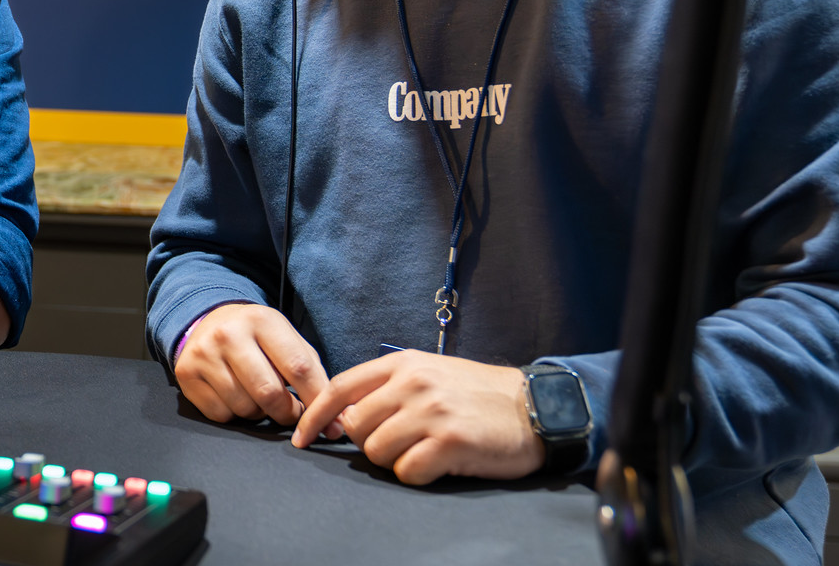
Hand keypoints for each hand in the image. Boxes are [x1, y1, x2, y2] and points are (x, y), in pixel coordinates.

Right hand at [173, 304, 329, 427]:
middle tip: (291, 412)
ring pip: (245, 408)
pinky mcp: (186, 374)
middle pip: (269, 393)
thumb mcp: (286, 339)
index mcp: (263, 320)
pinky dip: (234, 414)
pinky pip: (221, 414)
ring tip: (257, 394)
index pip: (298, 368)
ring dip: (259, 412)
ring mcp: (204, 354)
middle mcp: (229, 334)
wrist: (208, 323)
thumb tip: (334, 419)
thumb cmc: (257, 338)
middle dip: (288, 413)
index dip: (316, 400)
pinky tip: (234, 395)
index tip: (330, 422)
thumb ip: (311, 372)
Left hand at [291, 350, 543, 483]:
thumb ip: (388, 387)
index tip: (302, 438)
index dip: (314, 416)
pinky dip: (417, 475)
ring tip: (424, 451)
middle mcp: (414, 383)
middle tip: (400, 443)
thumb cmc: (478, 395)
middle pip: (357, 425)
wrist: (536, 407)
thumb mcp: (430, 373)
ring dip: (395, 460)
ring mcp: (432, 411)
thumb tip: (344, 413)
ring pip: (378, 451)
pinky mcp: (450, 441)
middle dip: (369, 442)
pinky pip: (407, 472)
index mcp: (403, 363)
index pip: (340, 387)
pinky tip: (439, 465)